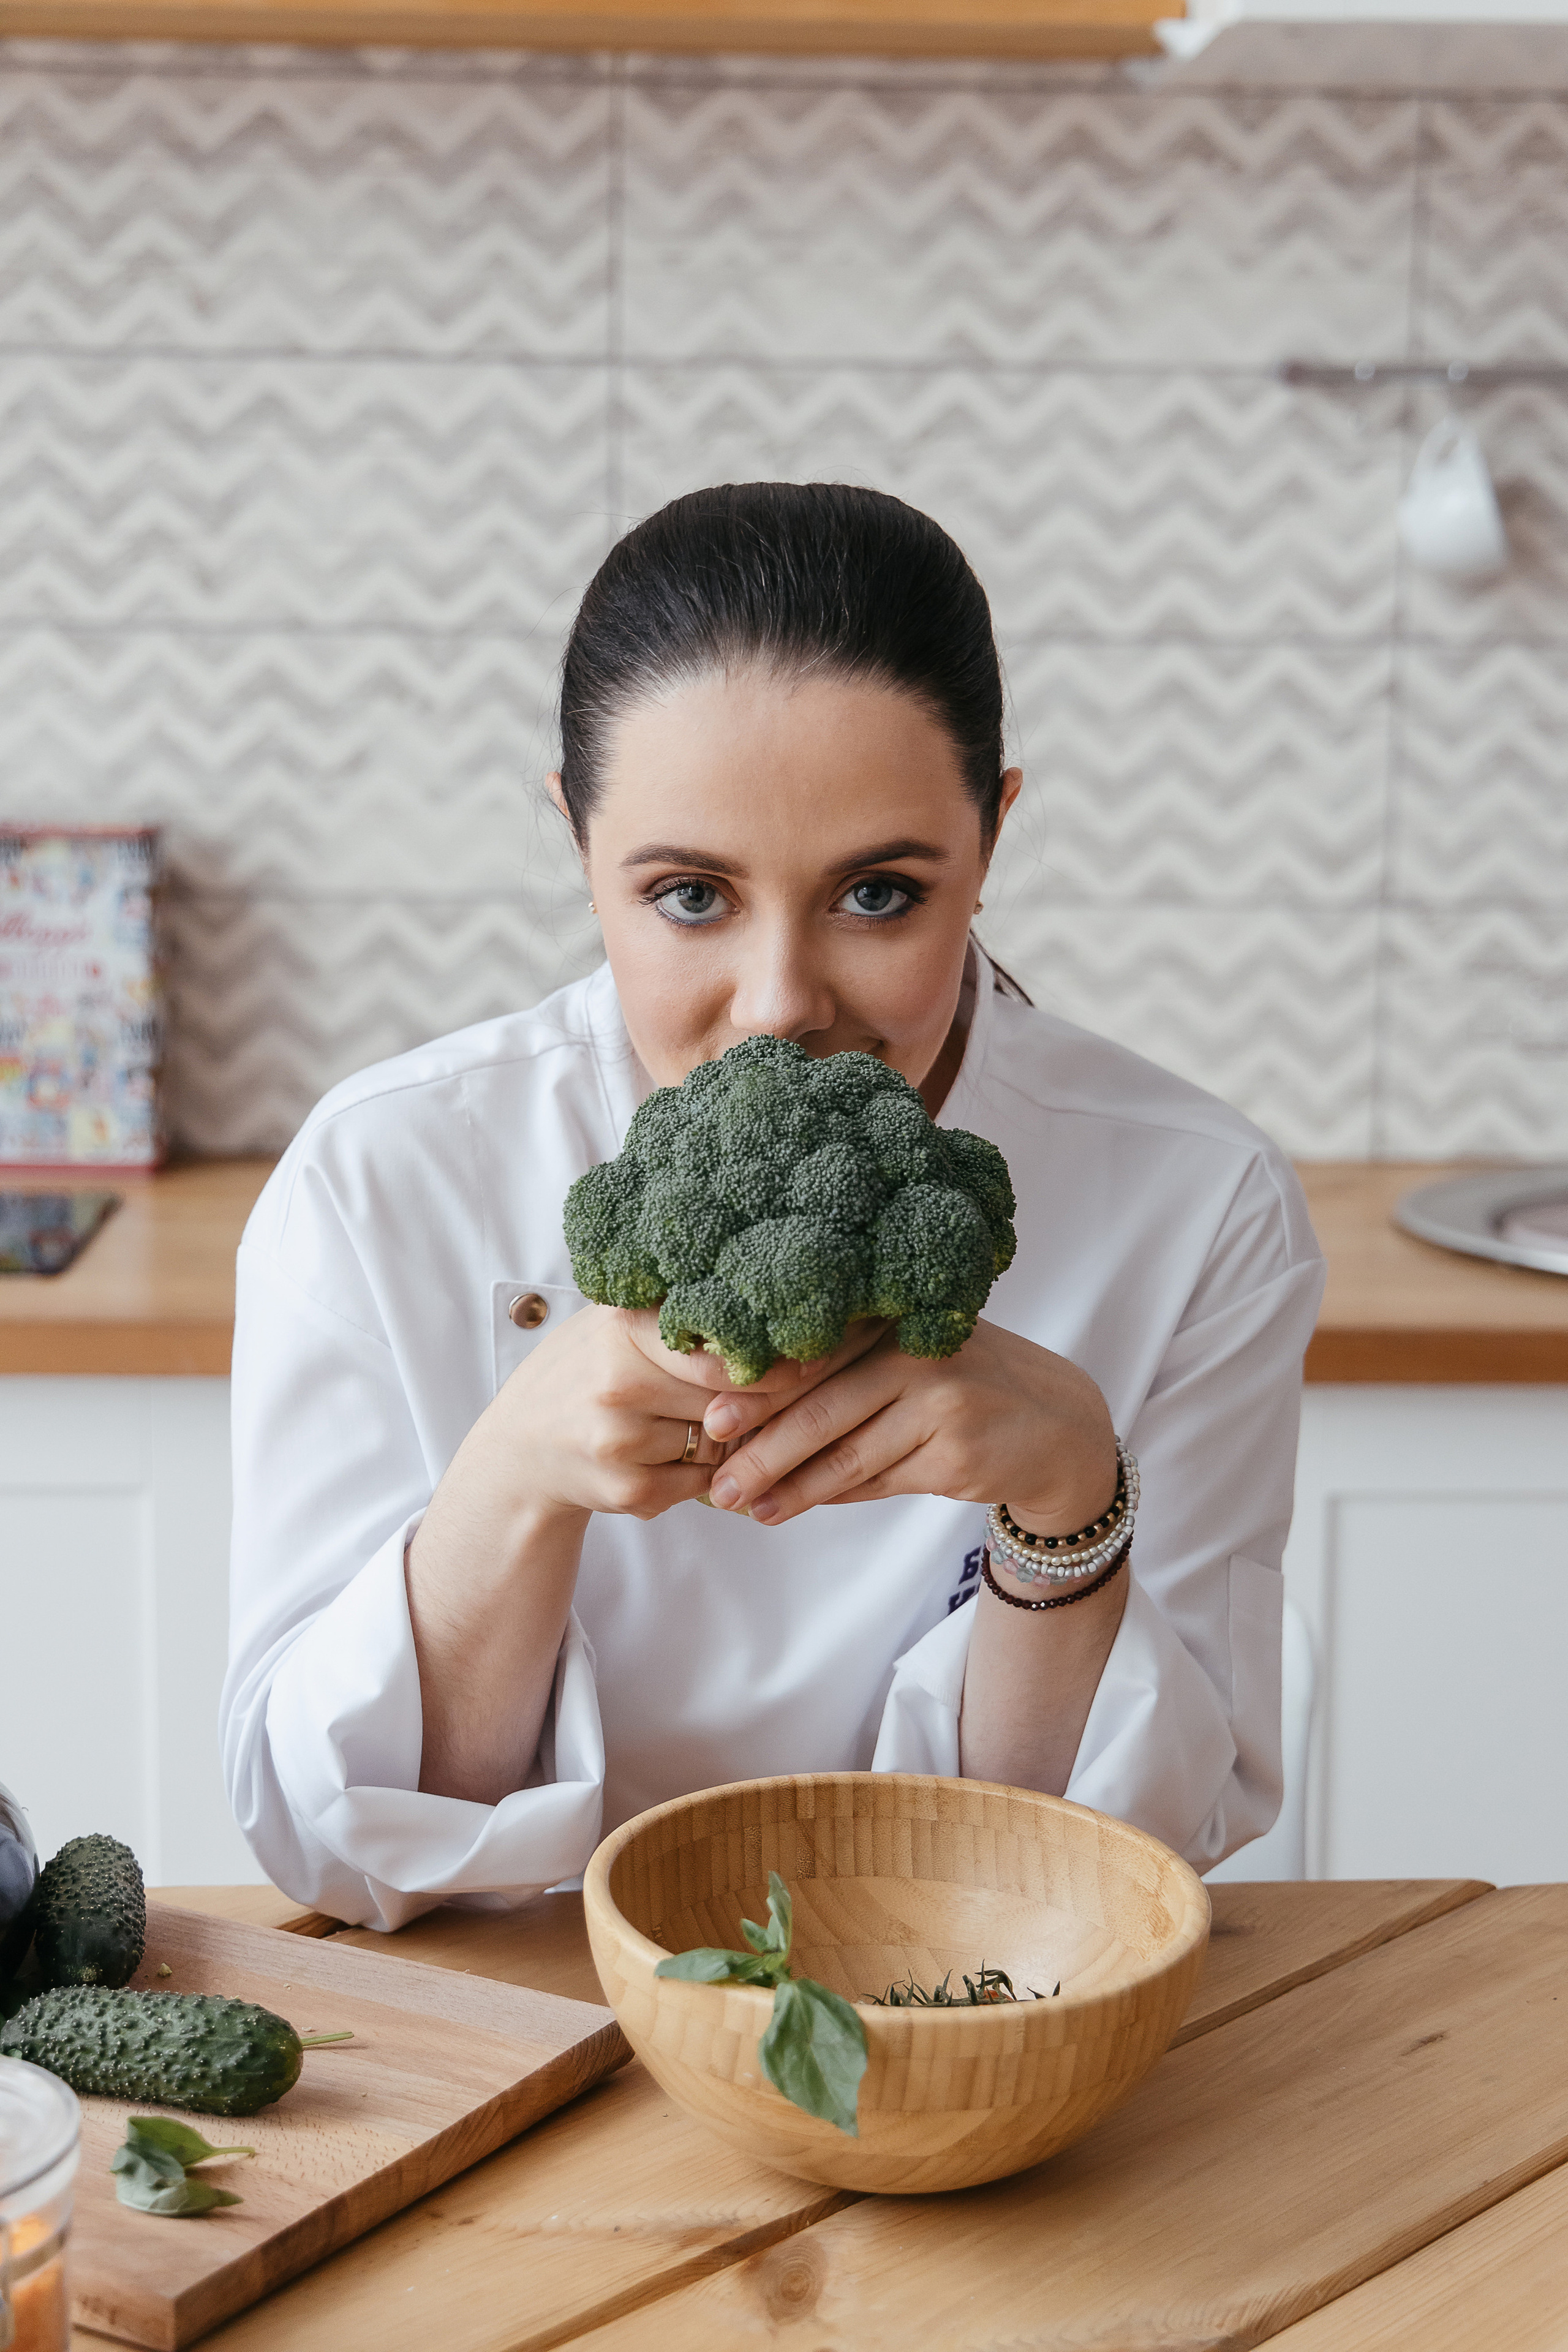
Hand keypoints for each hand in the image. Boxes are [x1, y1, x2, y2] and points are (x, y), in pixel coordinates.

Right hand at [477, 1303, 886, 1525]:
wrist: (519, 1450)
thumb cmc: (586, 1374)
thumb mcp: (619, 1327)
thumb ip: (683, 1318)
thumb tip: (783, 1306)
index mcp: (623, 1328)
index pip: (727, 1347)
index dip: (778, 1355)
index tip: (817, 1351)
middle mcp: (619, 1383)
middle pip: (735, 1398)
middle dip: (764, 1401)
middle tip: (798, 1388)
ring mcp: (622, 1442)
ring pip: (724, 1443)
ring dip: (732, 1440)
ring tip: (704, 1421)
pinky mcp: (630, 1492)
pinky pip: (705, 1483)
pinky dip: (706, 1473)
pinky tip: (673, 1455)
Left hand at [699, 1319, 1116, 1536]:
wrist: (1059, 1424)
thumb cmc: (964, 1387)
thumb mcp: (911, 1362)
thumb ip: (848, 1377)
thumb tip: (755, 1420)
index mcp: (896, 1322)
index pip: (816, 1357)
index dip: (759, 1391)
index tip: (711, 1421)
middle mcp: (917, 1356)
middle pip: (822, 1409)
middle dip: (763, 1450)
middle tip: (716, 1481)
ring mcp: (941, 1406)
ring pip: (847, 1455)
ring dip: (790, 1487)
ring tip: (745, 1507)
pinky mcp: (956, 1455)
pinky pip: (879, 1481)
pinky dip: (835, 1496)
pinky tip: (796, 1506)